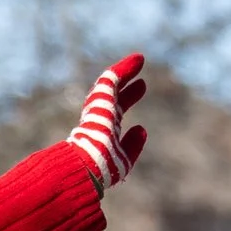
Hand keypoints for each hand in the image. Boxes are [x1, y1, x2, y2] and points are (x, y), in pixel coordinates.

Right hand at [66, 52, 147, 187]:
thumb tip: (141, 128)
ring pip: (111, 86)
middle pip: (114, 103)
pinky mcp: (100, 100)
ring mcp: (98, 110)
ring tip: (139, 60)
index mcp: (102, 137)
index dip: (126, 116)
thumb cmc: (103, 170)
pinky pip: (111, 80)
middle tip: (142, 85)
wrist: (88, 164)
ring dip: (125, 73)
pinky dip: (125, 69)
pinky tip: (137, 60)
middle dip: (127, 94)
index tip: (138, 116)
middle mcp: (99, 121)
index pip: (114, 121)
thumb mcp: (123, 161)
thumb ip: (132, 146)